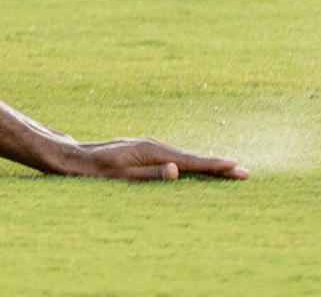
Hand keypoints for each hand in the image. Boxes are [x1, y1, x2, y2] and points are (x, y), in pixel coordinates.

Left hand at [56, 138, 247, 181]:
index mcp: (151, 151)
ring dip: (206, 164)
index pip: (190, 161)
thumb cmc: (97, 171)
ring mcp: (148, 146)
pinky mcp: (143, 150)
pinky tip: (197, 168)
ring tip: (229, 171)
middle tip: (244, 173)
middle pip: (192, 157)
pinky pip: (173, 156)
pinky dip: (190, 162)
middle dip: (218, 165)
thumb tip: (178, 170)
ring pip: (184, 156)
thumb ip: (150, 174)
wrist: (75, 157)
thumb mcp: (122, 176)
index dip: (214, 166)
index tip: (237, 167)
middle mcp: (153, 145)